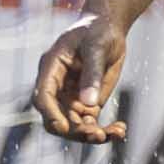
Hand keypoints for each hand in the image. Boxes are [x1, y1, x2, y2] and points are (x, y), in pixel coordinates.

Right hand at [33, 12, 130, 143]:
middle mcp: (58, 88)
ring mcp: (72, 98)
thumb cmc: (97, 31)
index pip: (43, 97)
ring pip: (75, 126)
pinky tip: (120, 130)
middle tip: (97, 134)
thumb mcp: (96, 47)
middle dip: (75, 130)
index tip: (64, 127)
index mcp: (51, 69)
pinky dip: (105, 130)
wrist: (108, 28)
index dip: (50, 114)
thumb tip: (89, 104)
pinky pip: (92, 123)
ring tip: (117, 132)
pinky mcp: (88, 104)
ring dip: (92, 134)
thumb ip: (92, 74)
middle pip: (58, 118)